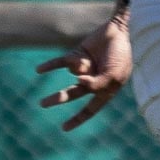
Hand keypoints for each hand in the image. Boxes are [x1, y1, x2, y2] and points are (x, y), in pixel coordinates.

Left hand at [36, 13, 132, 131]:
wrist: (118, 31)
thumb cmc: (120, 55)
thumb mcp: (113, 74)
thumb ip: (98, 83)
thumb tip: (78, 82)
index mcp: (105, 89)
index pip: (91, 108)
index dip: (78, 118)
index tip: (64, 128)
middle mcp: (93, 80)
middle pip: (74, 93)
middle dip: (60, 98)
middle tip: (43, 104)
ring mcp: (84, 68)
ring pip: (72, 75)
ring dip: (75, 70)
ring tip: (61, 79)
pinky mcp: (76, 54)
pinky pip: (61, 62)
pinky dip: (50, 66)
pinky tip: (39, 70)